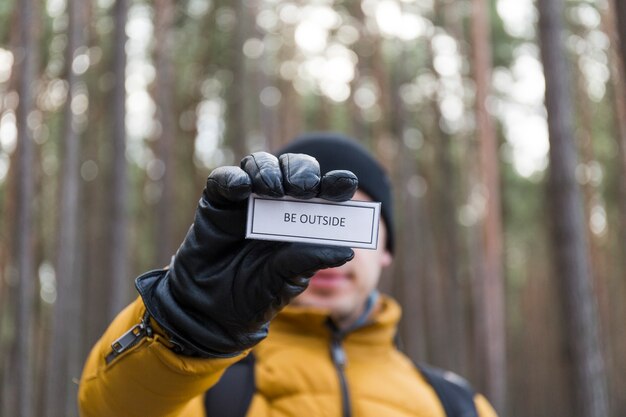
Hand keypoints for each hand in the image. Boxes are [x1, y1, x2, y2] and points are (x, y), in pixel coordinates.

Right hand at [136, 152, 357, 356]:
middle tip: (303, 188)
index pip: (323, 192)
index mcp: (302, 220)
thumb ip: (310, 260)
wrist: (211, 310)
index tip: (347, 183)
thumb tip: (347, 251)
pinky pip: (224, 179)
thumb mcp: (286, 280)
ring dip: (269, 170)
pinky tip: (241, 188)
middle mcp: (277, 203)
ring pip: (260, 165)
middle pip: (294, 169)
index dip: (336, 184)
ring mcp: (246, 200)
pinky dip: (233, 178)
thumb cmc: (255, 293)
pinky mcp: (216, 202)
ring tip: (272, 189)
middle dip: (302, 172)